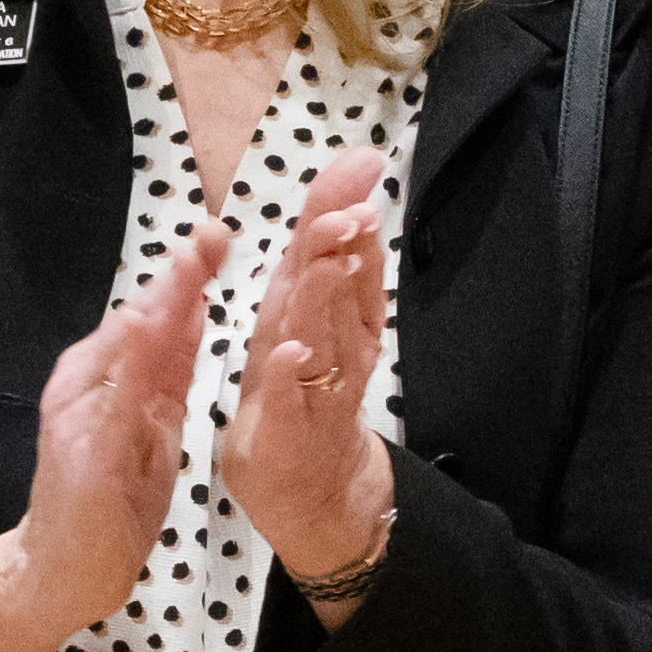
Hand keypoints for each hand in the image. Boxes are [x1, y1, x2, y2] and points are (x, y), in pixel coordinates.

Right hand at [16, 219, 227, 631]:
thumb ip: (167, 369)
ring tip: (185, 267)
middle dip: (175, 277)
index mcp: (112, 375)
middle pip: (138, 320)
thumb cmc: (111, 500)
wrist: (63, 569)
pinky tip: (143, 335)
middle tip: (211, 232)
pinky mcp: (81, 451)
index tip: (222, 232)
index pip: (156, 317)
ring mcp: (79, 414)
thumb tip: (192, 307)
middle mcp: (88, 383)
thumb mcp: (154, 424)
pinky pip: (109, 401)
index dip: (188, 274)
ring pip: (121, 351)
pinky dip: (129, 365)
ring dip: (155, 305)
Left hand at [217, 151, 399, 585]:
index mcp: (324, 317)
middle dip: (344, 243)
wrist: (313, 492)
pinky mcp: (290, 432)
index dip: (344, 205)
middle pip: (338, 286)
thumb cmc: (299, 400)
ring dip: (325, 297)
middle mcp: (331, 347)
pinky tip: (291, 351)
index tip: (361, 159)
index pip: (335, 251)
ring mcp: (316, 390)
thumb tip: (341, 207)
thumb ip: (315, 272)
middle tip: (355, 202)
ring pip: (322, 337)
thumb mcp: (300, 327)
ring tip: (330, 256)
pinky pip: (289, 401)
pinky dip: (289, 376)